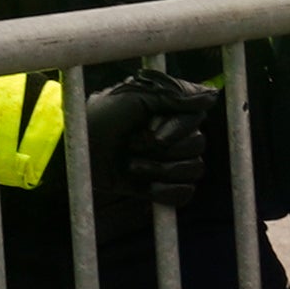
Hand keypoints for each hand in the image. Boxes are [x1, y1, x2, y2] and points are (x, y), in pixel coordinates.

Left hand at [84, 69, 215, 209]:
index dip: (178, 127)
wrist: (77, 155)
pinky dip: (168, 192)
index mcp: (169, 108)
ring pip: (195, 169)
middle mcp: (174, 133)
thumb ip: (174, 95)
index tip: (150, 129)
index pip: (198, 116)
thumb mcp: (133, 98)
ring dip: (162, 169)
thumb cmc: (98, 119)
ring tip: (132, 165)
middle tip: (132, 144)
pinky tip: (147, 187)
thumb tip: (212, 95)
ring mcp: (169, 160)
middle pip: (199, 144)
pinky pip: (186, 193)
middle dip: (165, 149)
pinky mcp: (161, 186)